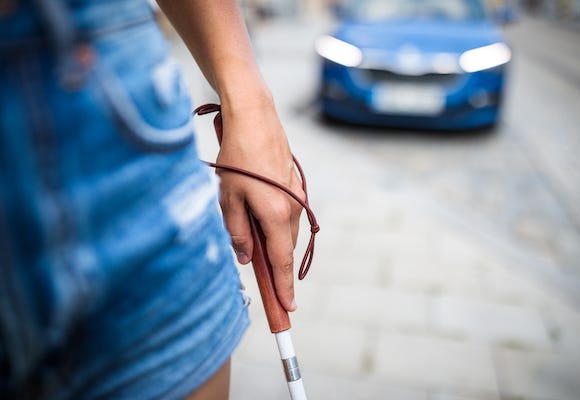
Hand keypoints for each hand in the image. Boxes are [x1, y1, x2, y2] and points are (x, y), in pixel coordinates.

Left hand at [216, 98, 303, 311]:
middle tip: (270, 289)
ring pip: (286, 230)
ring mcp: (296, 195)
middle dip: (278, 269)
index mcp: (276, 215)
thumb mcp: (228, 197)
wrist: (255, 116)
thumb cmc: (237, 156)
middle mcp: (292, 208)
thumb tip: (245, 256)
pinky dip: (276, 224)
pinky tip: (260, 219)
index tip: (288, 308)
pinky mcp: (294, 184)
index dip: (284, 287)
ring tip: (257, 250)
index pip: (281, 261)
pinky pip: (287, 213)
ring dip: (274, 243)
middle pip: (285, 248)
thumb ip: (237, 232)